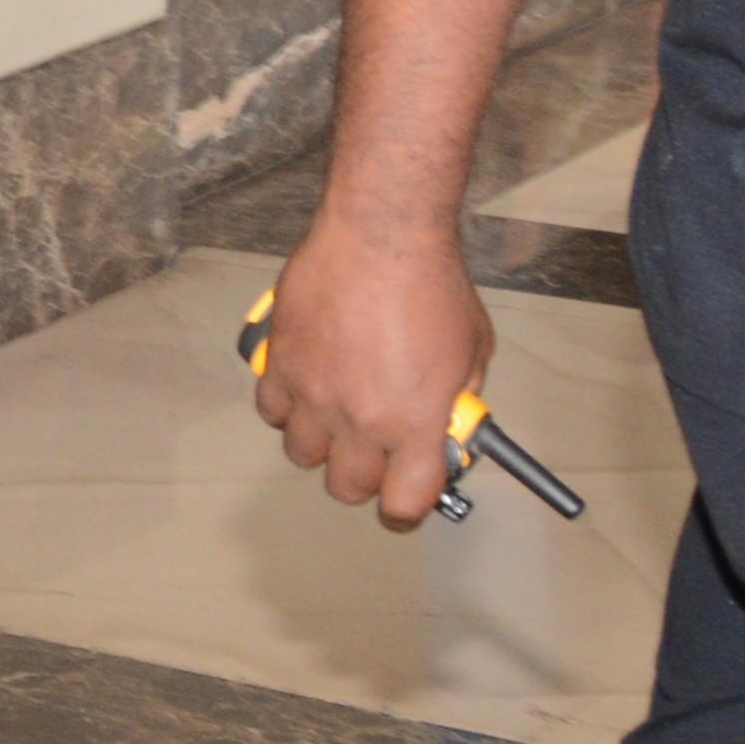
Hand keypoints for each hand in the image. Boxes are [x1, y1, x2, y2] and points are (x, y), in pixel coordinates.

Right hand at [254, 211, 490, 531]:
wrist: (381, 234)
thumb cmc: (434, 286)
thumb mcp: (473, 349)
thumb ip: (457, 395)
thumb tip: (445, 420)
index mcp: (413, 423)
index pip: (405, 504)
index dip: (408, 509)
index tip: (410, 495)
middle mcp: (359, 420)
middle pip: (346, 488)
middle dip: (364, 477)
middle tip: (375, 450)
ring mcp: (312, 394)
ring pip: (302, 454)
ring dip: (321, 443)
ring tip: (335, 413)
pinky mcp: (279, 363)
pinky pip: (271, 410)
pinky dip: (287, 406)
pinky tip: (307, 383)